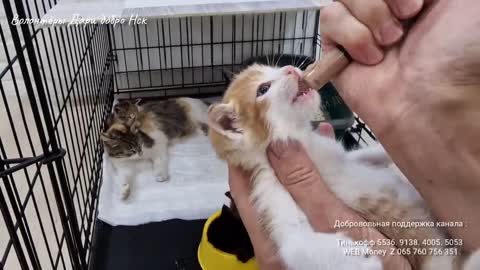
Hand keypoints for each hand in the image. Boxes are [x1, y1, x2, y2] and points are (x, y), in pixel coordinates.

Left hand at [228, 123, 410, 269]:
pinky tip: (327, 149)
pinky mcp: (314, 232)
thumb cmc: (362, 263)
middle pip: (264, 183)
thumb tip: (276, 143)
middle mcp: (276, 235)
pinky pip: (307, 195)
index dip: (246, 148)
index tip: (255, 118)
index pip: (244, 183)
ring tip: (305, 125)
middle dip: (273, 148)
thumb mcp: (333, 222)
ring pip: (287, 187)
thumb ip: (303, 184)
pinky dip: (314, 172)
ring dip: (296, 158)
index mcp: (271, 235)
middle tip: (283, 115)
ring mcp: (295, 233)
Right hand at [321, 0, 479, 249]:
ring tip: (390, 42)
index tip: (420, 3)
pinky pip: (328, 19)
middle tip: (408, 18)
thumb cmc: (459, 54)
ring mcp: (363, 27)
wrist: (432, 102)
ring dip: (370, 14)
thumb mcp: (466, 2)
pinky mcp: (339, 51)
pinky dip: (350, 36)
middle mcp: (390, 7)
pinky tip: (370, 58)